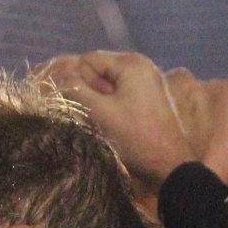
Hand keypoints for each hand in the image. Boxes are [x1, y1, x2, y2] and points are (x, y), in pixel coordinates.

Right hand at [41, 51, 193, 188]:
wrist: (169, 167)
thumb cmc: (135, 137)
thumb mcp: (99, 113)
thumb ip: (75, 91)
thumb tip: (58, 79)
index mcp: (131, 63)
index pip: (87, 60)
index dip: (78, 82)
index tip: (84, 106)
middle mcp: (141, 65)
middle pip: (98, 71)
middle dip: (89, 91)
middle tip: (96, 115)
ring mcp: (147, 82)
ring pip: (107, 84)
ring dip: (99, 101)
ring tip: (105, 121)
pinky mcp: (149, 98)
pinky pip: (120, 94)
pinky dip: (112, 106)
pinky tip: (115, 124)